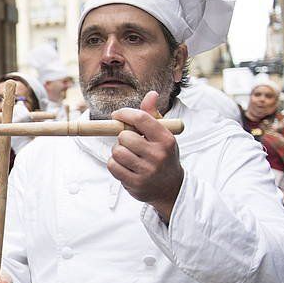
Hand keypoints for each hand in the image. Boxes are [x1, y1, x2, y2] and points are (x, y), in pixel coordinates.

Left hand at [110, 91, 182, 222]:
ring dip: (118, 151)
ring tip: (128, 155)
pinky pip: (112, 166)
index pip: (140, 118)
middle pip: (124, 137)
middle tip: (130, 143)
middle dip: (122, 138)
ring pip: (117, 151)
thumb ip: (152, 115)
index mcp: (166, 139)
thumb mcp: (162, 135)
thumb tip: (151, 94)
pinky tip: (125, 166)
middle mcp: (158, 154)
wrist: (171, 188)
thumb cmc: (163, 155)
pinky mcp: (136, 183)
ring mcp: (147, 170)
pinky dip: (114, 164)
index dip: (124, 114)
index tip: (117, 115)